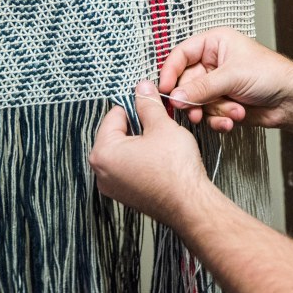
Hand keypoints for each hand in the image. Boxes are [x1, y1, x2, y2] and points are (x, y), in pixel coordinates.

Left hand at [89, 81, 211, 223]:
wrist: (191, 205)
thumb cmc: (175, 169)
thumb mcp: (162, 126)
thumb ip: (148, 104)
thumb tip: (142, 88)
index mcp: (103, 153)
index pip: (114, 115)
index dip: (135, 104)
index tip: (150, 101)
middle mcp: (102, 172)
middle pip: (117, 134)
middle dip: (139, 124)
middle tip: (161, 121)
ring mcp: (113, 187)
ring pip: (125, 151)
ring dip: (142, 141)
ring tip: (163, 139)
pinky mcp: (127, 195)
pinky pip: (130, 168)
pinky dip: (143, 159)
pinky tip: (162, 157)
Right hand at [158, 28, 292, 131]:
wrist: (292, 100)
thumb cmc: (270, 74)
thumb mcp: (232, 76)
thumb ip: (201, 88)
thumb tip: (175, 97)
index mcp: (214, 43)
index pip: (181, 55)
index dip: (170, 72)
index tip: (165, 90)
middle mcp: (212, 63)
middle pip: (185, 83)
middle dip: (195, 100)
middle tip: (197, 111)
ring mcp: (216, 85)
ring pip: (196, 102)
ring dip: (214, 110)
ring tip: (233, 111)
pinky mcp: (222, 103)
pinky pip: (207, 114)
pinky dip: (219, 119)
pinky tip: (232, 120)